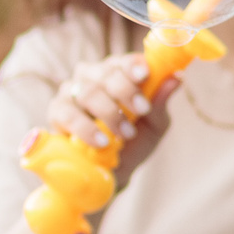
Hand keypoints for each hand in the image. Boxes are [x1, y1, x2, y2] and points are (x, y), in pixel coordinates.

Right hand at [44, 55, 180, 190]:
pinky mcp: (56, 112)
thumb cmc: (133, 142)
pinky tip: (101, 141)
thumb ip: (160, 102)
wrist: (110, 173)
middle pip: (105, 72)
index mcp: (116, 72)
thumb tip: (176, 78)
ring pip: (88, 91)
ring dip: (109, 113)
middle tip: (141, 111)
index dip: (132, 65)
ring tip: (124, 135)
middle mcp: (91, 76)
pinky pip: (68, 113)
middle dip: (125, 91)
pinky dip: (86, 128)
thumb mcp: (154, 125)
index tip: (144, 75)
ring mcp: (71, 92)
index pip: (122, 60)